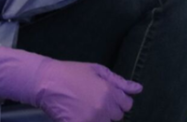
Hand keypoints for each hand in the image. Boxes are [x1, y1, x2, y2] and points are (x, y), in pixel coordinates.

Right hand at [0, 47, 142, 121]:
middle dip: (109, 110)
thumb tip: (139, 89)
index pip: (127, 105)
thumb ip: (119, 81)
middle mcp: (104, 108)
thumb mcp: (97, 70)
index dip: (118, 101)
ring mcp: (92, 119)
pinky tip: (79, 114)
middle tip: (94, 101)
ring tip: (86, 107)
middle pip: (117, 117)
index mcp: (109, 92)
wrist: (47, 81)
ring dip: (99, 118)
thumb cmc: (72, 72)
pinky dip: (88, 120)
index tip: (108, 98)